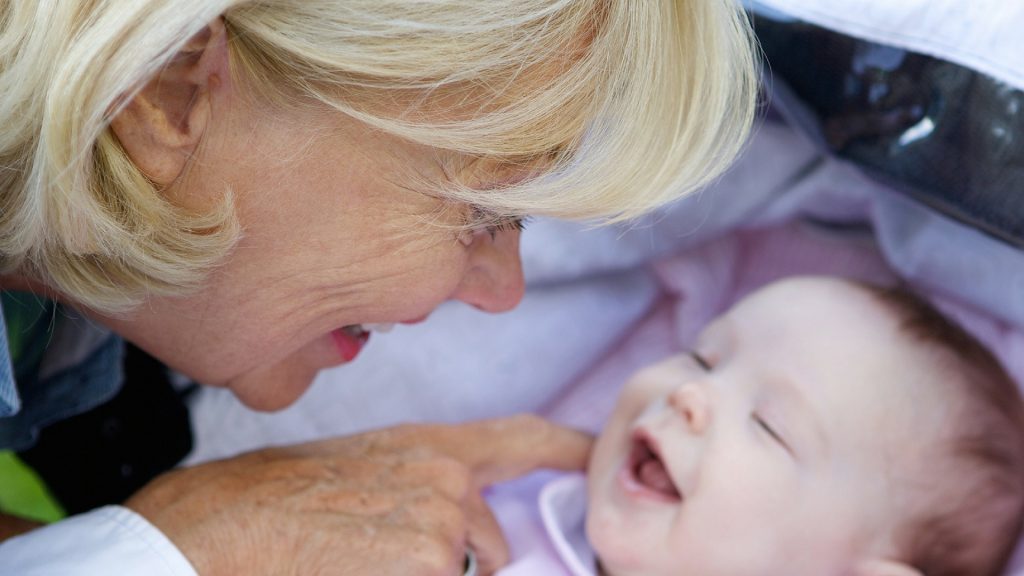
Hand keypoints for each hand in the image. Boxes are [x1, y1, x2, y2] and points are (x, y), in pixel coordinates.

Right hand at [125, 415, 591, 575]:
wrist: (209, 533)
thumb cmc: (262, 503)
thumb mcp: (349, 471)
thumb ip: (412, 486)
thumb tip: (450, 523)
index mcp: (425, 448)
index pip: (518, 439)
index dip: (564, 448)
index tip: (594, 453)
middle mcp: (447, 484)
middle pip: (488, 544)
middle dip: (455, 561)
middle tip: (374, 555)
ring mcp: (441, 533)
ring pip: (460, 574)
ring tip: (351, 563)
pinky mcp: (428, 571)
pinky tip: (350, 571)